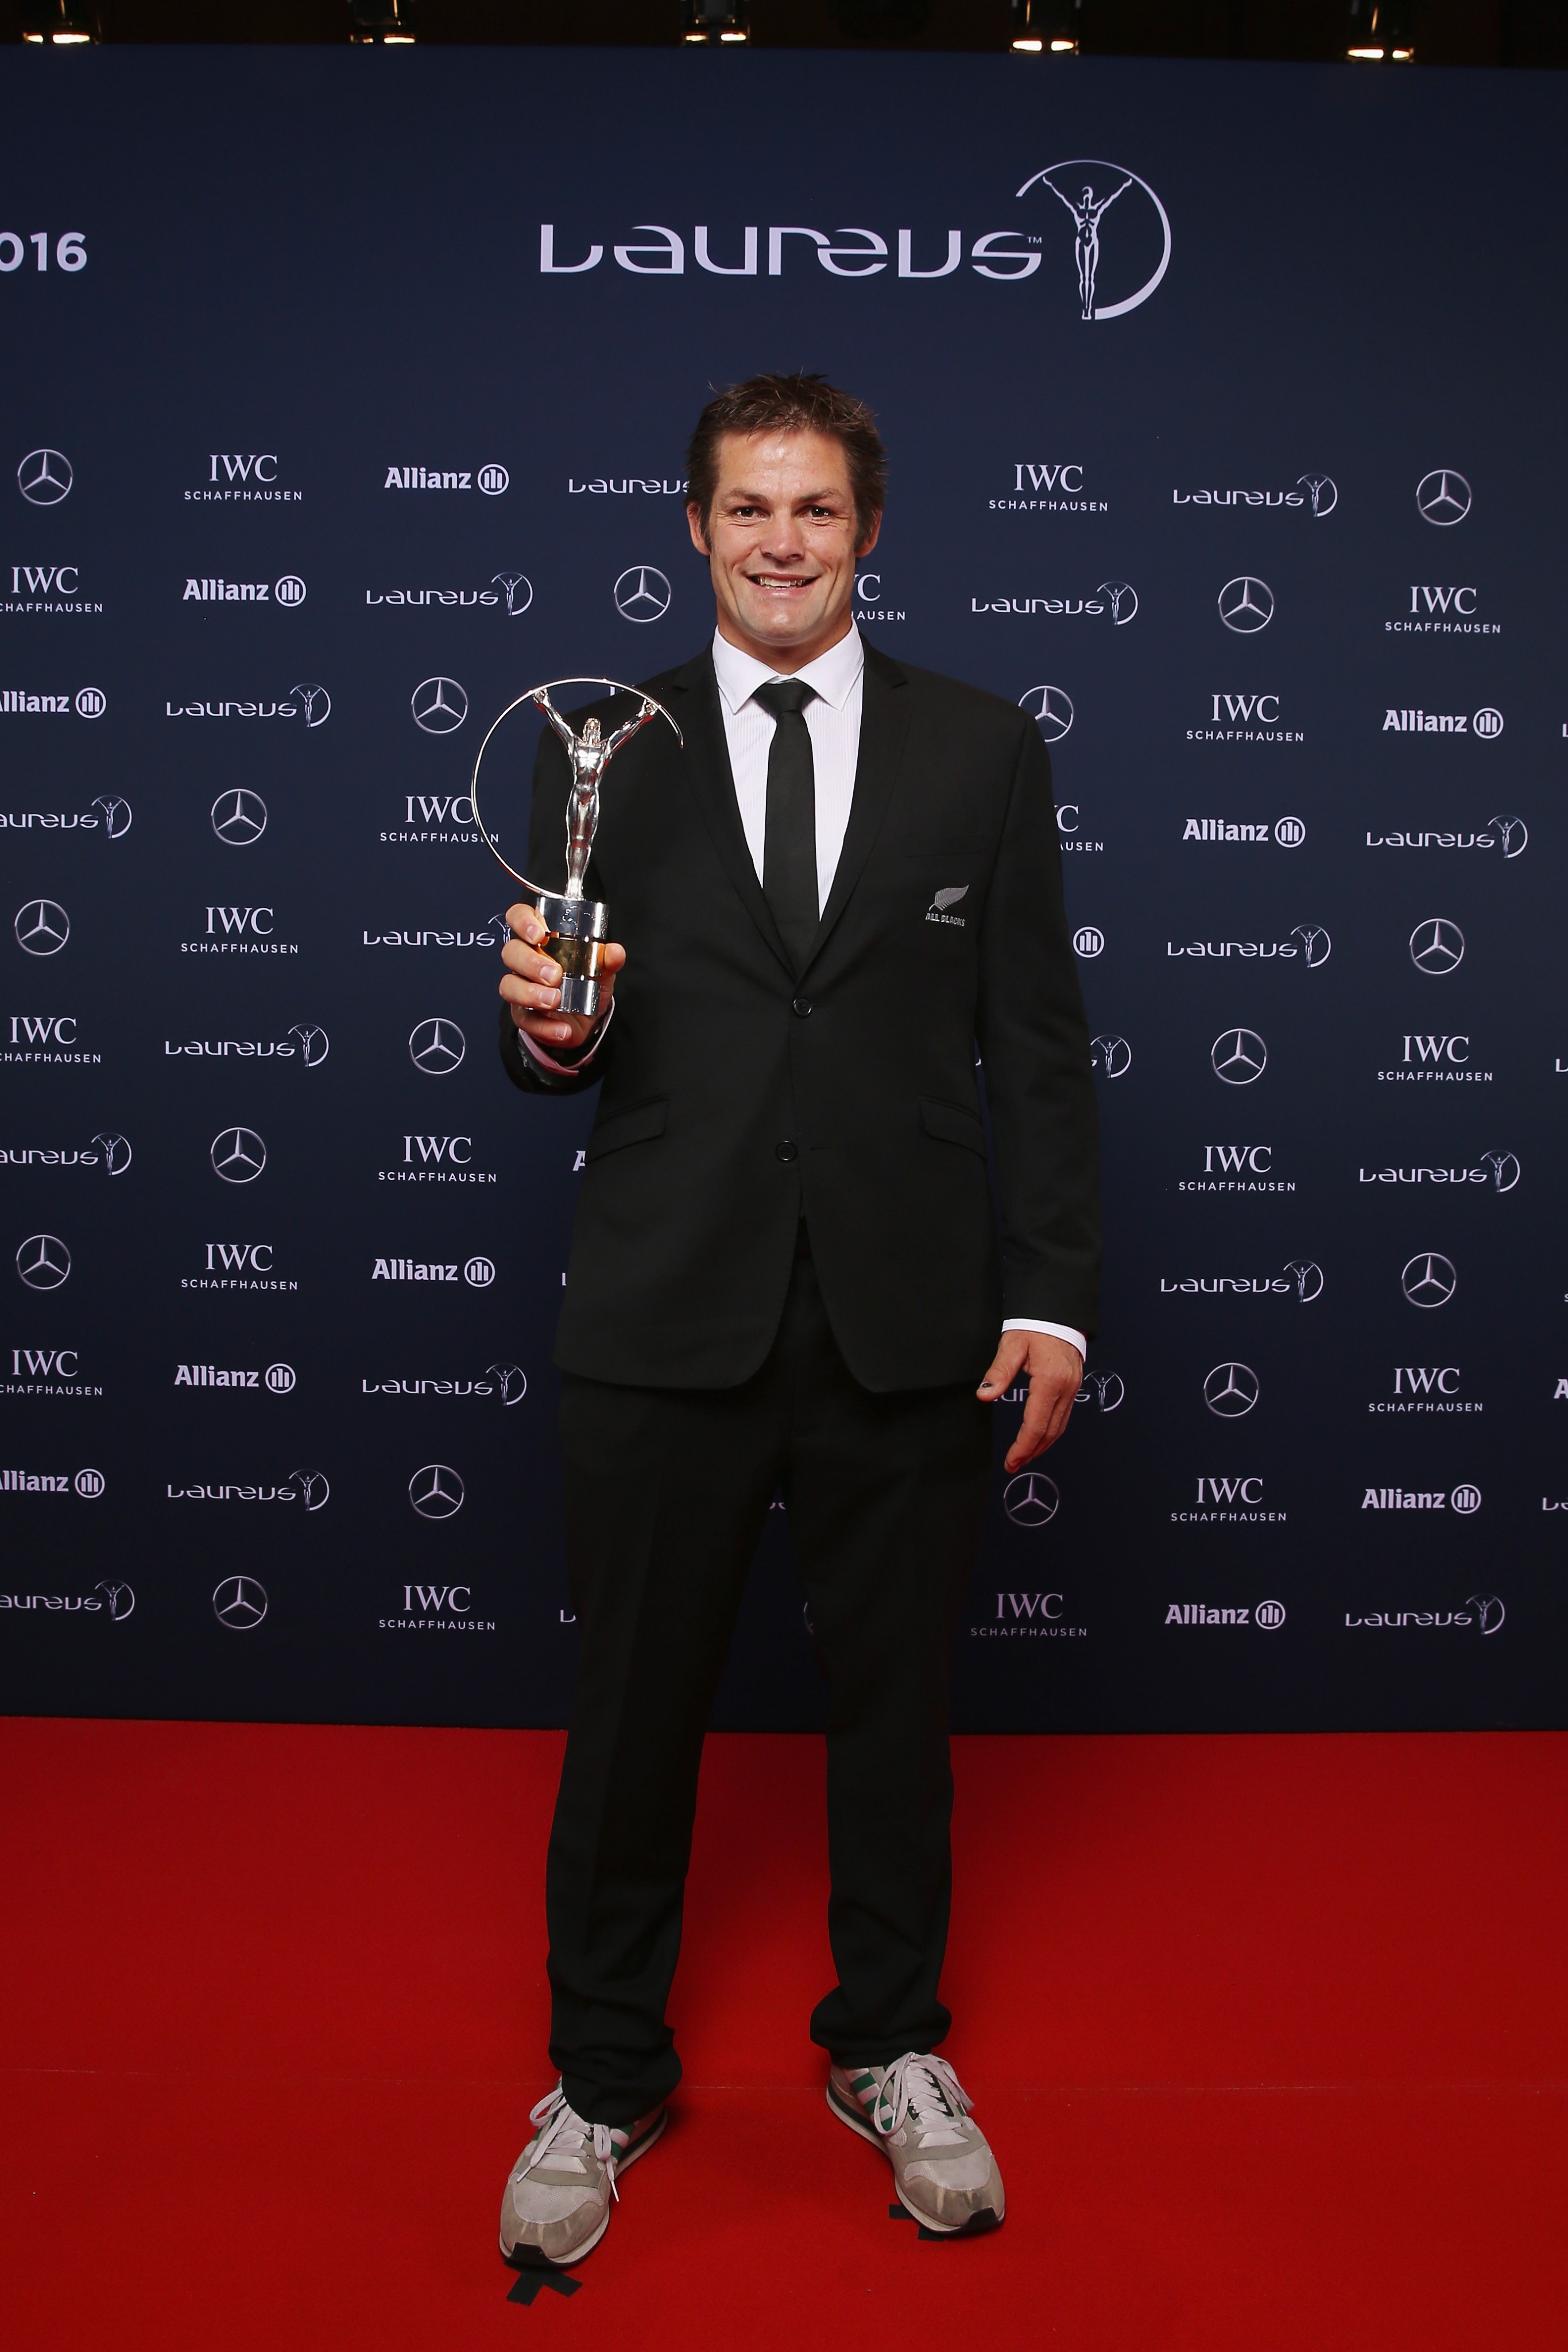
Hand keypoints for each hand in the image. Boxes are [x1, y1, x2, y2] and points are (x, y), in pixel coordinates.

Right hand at [499, 901, 625, 1051]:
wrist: (587, 1020)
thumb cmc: (587, 983)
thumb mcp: (601, 969)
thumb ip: (607, 959)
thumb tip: (615, 951)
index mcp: (540, 939)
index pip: (518, 917)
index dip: (523, 921)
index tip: (539, 934)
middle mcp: (524, 961)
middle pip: (511, 952)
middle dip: (530, 963)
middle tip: (554, 975)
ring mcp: (520, 987)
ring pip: (508, 985)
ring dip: (530, 993)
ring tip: (555, 1001)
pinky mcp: (523, 1015)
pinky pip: (524, 1020)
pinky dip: (544, 1027)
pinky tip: (562, 1029)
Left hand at [977, 1331, 1083, 1471]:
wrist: (1057, 1312)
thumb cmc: (1033, 1326)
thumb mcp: (1012, 1345)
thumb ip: (998, 1372)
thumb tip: (984, 1394)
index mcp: (1050, 1381)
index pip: (1036, 1424)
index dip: (1023, 1446)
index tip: (1010, 1460)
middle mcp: (1065, 1388)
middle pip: (1050, 1431)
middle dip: (1031, 1452)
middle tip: (1014, 1465)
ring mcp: (1073, 1388)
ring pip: (1059, 1427)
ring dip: (1042, 1445)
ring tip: (1024, 1457)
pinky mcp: (1073, 1386)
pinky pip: (1063, 1416)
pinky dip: (1050, 1432)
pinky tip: (1039, 1437)